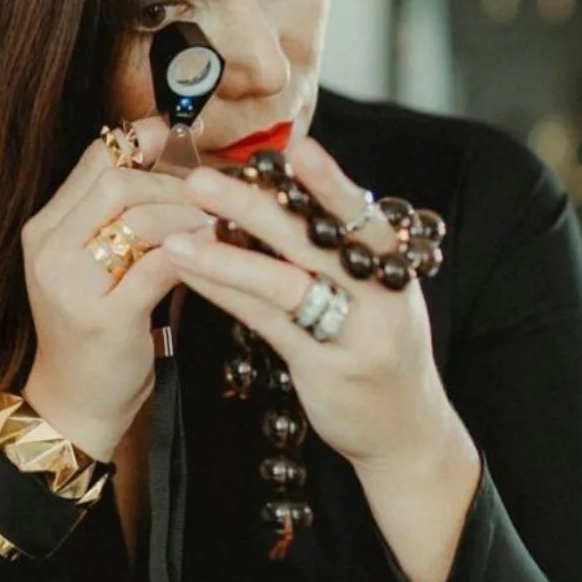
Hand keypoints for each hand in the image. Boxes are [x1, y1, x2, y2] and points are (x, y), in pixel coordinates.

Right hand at [19, 120, 193, 462]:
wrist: (75, 403)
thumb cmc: (94, 327)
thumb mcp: (90, 264)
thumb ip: (114, 215)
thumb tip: (164, 152)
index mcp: (44, 230)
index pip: (93, 162)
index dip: (139, 140)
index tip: (177, 131)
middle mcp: (49, 250)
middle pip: (116, 182)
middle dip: (171, 180)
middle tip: (210, 190)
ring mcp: (72, 285)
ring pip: (138, 218)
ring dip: (188, 213)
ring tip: (221, 218)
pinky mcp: (105, 318)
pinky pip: (158, 265)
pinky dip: (193, 252)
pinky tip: (217, 249)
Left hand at [165, 131, 481, 581]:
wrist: (406, 434)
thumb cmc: (380, 347)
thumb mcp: (377, 294)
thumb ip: (342, 250)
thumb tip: (286, 189)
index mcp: (394, 269)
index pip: (363, 217)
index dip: (331, 183)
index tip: (296, 147)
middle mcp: (381, 298)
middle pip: (314, 242)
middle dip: (255, 206)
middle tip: (202, 179)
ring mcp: (356, 337)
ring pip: (285, 285)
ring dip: (225, 256)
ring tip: (176, 236)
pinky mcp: (326, 371)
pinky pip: (267, 324)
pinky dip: (226, 294)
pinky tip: (191, 273)